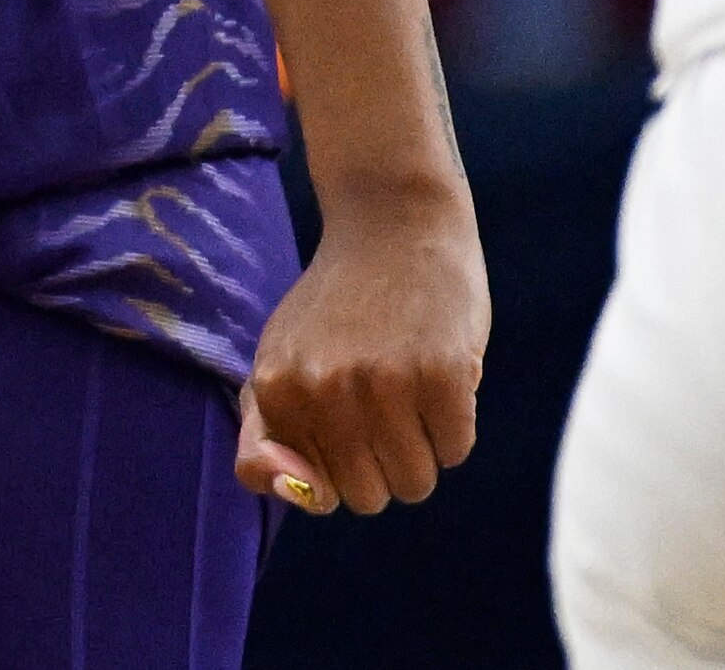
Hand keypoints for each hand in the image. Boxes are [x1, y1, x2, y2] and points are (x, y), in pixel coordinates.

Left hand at [236, 179, 487, 514]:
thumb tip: (301, 495)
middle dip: (381, 464)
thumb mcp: (279, 361)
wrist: (393, 225)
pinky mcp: (442, 373)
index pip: (316, 494)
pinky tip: (437, 373)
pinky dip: (455, 425)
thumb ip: (266, 438)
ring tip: (407, 388)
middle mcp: (321, 387)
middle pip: (369, 498)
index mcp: (273, 388)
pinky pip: (457, 450)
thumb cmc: (336, 311)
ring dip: (422, 449)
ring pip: (416, 484)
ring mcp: (383, 381)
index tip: (342, 424)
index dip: (339, 469)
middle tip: (380, 402)